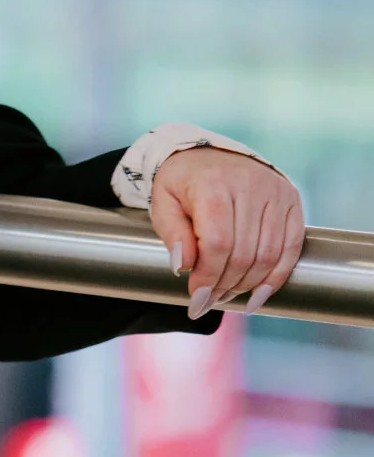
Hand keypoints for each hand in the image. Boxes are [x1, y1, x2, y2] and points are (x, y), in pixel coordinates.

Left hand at [149, 148, 304, 317]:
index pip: (217, 242)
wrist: (209, 155)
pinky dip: (276, 276)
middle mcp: (249, 184)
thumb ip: (172, 234)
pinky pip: (291, 247)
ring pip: (269, 254)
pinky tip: (259, 294)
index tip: (196, 296)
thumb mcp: (163, 202)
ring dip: (248, 284)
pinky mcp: (292, 201)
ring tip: (227, 296)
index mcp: (212, 183)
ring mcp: (275, 192)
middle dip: (225, 284)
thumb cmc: (182, 183)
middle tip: (209, 301)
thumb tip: (184, 267)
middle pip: (244, 252)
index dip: (208, 276)